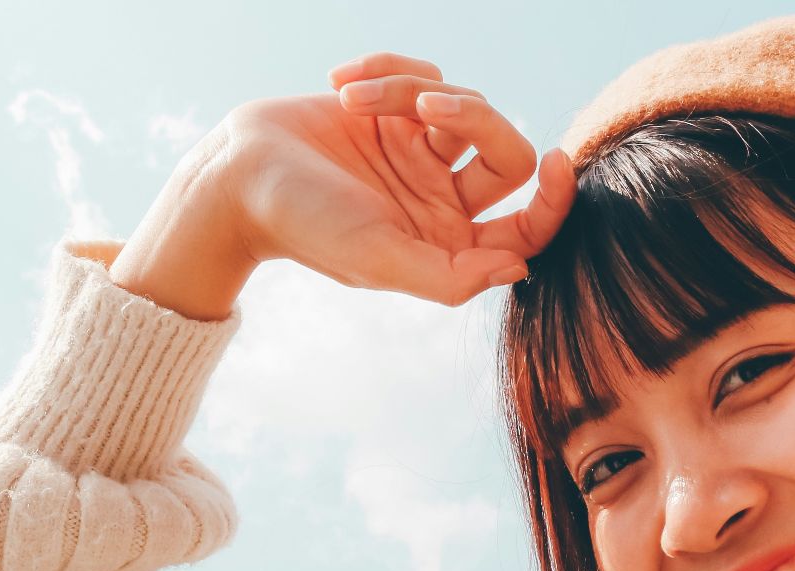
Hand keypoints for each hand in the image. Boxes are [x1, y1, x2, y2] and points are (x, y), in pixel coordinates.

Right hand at [205, 52, 573, 306]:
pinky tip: (343, 81)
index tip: (557, 163)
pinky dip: (389, 71)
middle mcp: (444, 198)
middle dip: (476, 119)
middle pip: (507, 153)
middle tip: (426, 106)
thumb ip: (450, 275)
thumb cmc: (305, 226)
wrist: (238, 172)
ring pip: (464, 105)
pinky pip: (425, 74)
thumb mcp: (378, 259)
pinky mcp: (397, 109)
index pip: (525, 229)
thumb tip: (521, 270)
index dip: (554, 201)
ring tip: (351, 97)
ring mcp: (422, 151)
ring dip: (410, 91)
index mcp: (448, 243)